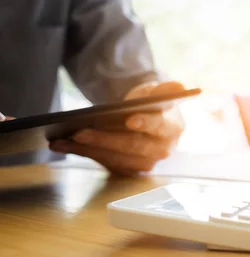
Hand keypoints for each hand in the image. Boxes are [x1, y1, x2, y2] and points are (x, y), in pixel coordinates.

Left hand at [49, 81, 185, 175]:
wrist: (144, 120)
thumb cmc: (150, 105)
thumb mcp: (156, 92)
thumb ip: (166, 90)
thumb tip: (181, 87)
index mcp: (173, 128)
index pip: (160, 127)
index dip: (146, 123)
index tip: (130, 120)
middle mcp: (162, 150)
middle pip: (133, 146)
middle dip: (105, 140)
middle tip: (80, 132)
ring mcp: (145, 162)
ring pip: (116, 158)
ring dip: (89, 150)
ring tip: (63, 139)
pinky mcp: (128, 169)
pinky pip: (104, 163)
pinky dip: (83, 154)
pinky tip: (62, 145)